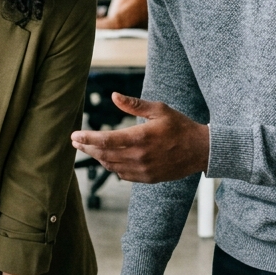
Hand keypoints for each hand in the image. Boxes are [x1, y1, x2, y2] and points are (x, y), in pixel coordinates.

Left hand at [70, 93, 208, 182]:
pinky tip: (109, 158)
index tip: (75, 136)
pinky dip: (112, 166)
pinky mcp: (147, 178)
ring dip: (98, 157)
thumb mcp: (159, 109)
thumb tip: (114, 96)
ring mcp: (143, 170)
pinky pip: (123, 174)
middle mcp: (140, 156)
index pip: (106, 140)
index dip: (88, 139)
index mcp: (141, 137)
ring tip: (89, 149)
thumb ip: (134, 104)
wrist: (200, 151)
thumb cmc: (180, 126)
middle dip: (87, 148)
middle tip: (76, 142)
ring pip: (112, 166)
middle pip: (104, 155)